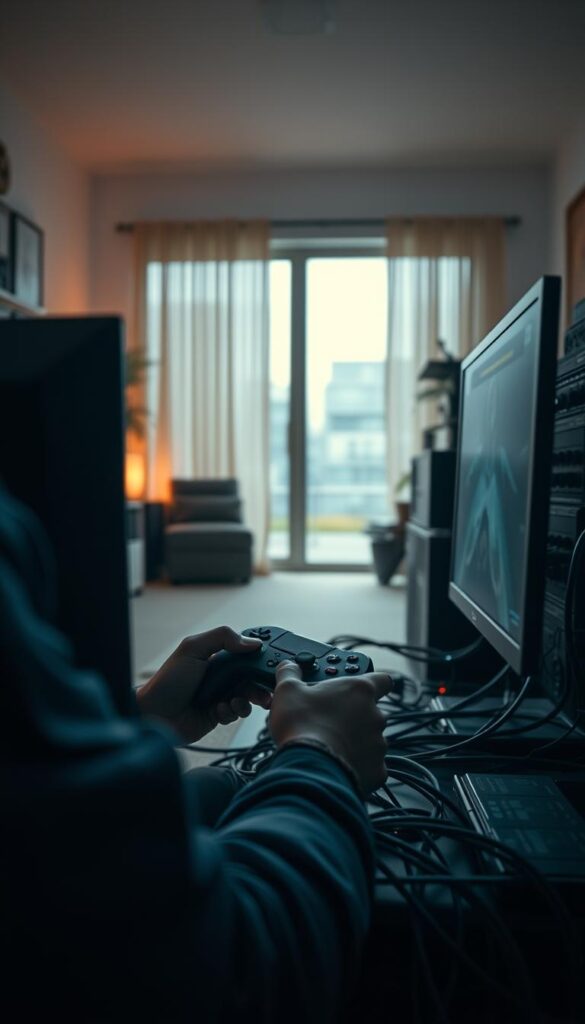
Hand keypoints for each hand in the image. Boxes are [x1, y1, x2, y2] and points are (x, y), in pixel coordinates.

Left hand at [136, 626, 271, 742]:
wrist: (155, 714)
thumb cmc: (168, 680)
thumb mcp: (192, 648)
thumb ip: (222, 637)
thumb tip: (252, 642)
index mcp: (217, 657)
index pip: (246, 656)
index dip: (258, 660)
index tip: (269, 665)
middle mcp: (221, 676)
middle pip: (251, 679)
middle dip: (259, 686)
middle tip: (264, 693)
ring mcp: (220, 695)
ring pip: (248, 698)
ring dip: (246, 701)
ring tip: (234, 702)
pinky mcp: (218, 714)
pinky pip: (236, 714)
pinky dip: (232, 712)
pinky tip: (219, 710)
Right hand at [268, 661, 391, 793]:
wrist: (309, 767)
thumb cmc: (302, 725)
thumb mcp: (288, 691)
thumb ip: (291, 673)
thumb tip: (289, 666)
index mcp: (359, 690)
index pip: (382, 680)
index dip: (373, 683)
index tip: (359, 689)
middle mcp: (375, 715)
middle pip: (370, 712)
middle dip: (354, 717)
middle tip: (330, 721)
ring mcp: (378, 743)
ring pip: (370, 740)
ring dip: (354, 741)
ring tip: (330, 745)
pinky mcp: (377, 770)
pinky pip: (370, 765)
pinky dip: (357, 766)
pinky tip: (338, 765)